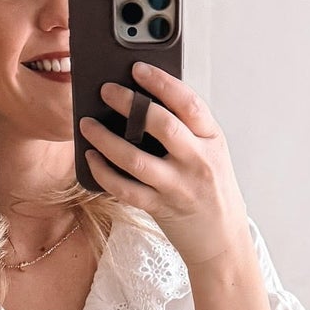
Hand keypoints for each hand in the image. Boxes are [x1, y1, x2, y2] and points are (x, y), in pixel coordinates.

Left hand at [78, 63, 249, 268]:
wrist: (222, 240)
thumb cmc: (212, 190)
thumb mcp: (211, 153)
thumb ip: (187, 130)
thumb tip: (141, 101)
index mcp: (212, 139)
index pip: (188, 103)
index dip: (161, 82)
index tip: (137, 68)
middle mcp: (198, 161)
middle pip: (161, 124)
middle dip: (128, 103)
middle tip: (105, 90)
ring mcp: (178, 186)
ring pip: (135, 158)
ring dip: (105, 139)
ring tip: (87, 125)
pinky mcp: (161, 208)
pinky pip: (125, 189)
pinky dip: (103, 172)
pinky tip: (91, 159)